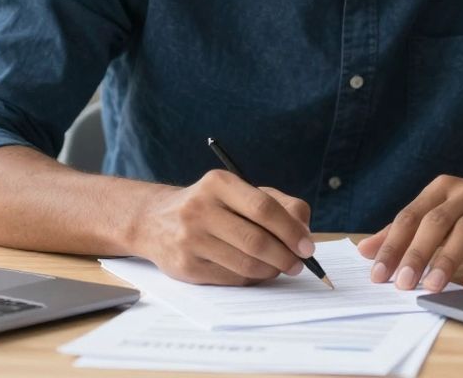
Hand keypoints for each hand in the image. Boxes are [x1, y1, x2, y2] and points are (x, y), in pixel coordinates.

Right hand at [134, 170, 314, 285]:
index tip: (307, 246)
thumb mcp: (239, 192)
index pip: (263, 208)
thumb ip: (278, 204)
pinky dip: (252, 279)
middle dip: (285, 256)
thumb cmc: (211, 206)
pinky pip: (231, 279)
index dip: (291, 230)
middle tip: (299, 264)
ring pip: (245, 264)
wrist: (155, 221)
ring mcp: (190, 239)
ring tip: (280, 268)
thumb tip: (304, 231)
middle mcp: (200, 209)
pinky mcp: (186, 266)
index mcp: (218, 183)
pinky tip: (256, 272)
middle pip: (256, 240)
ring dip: (271, 270)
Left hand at [357, 173, 462, 291]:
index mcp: (440, 189)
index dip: (392, 244)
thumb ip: (406, 230)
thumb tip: (366, 249)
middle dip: (416, 253)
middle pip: (435, 222)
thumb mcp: (442, 210)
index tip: (378, 272)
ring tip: (433, 285)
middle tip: (403, 282)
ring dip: (447, 259)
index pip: (410, 216)